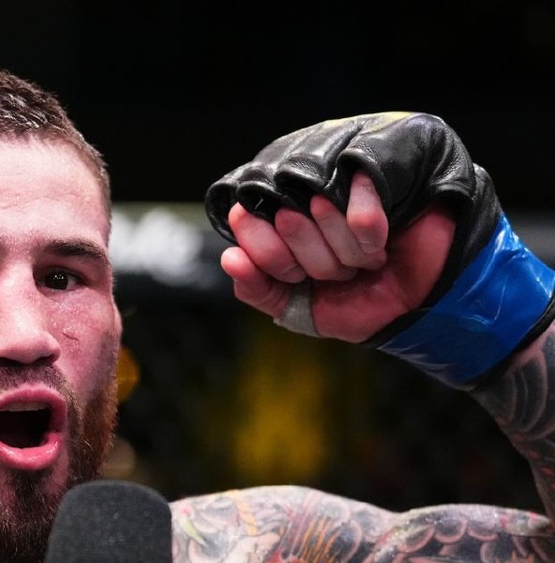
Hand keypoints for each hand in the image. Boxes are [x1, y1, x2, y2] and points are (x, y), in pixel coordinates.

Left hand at [204, 112, 494, 343]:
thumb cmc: (361, 299)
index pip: (245, 218)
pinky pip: (358, 202)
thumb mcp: (298, 307)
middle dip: (315, 263)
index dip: (271, 257)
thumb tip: (230, 259)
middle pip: (281, 216)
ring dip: (345, 254)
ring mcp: (342, 169)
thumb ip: (258, 289)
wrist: (425, 302)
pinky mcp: (383, 162)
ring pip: (318, 206)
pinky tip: (382, 246)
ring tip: (367, 261)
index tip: (298, 277)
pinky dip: (368, 236)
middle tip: (341, 273)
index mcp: (276, 212)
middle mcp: (303, 183)